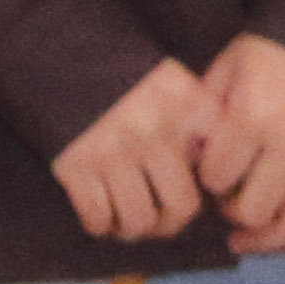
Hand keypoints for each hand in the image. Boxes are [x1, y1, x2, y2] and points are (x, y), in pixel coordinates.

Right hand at [49, 58, 219, 242]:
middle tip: (162, 219)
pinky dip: (101, 225)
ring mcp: (115, 151)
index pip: (220, 165)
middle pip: (182, 206)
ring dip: (135, 229)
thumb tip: (213, 174)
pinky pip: (98, 218)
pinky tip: (102, 216)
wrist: (64, 54)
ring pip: (140, 220)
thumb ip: (200, 120)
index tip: (200, 191)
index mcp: (187, 105)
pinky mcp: (77, 166)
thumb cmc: (127, 75)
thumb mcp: (175, 82)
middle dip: (172, 222)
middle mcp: (155, 130)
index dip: (214, 188)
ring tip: (129, 220)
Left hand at [200, 32, 284, 263]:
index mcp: (255, 115)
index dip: (209, 183)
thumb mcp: (227, 68)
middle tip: (231, 201)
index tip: (213, 174)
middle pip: (255, 210)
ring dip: (269, 239)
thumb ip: (205, 117)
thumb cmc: (273, 50)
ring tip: (249, 238)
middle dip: (236, 211)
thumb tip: (190, 168)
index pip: (218, 180)